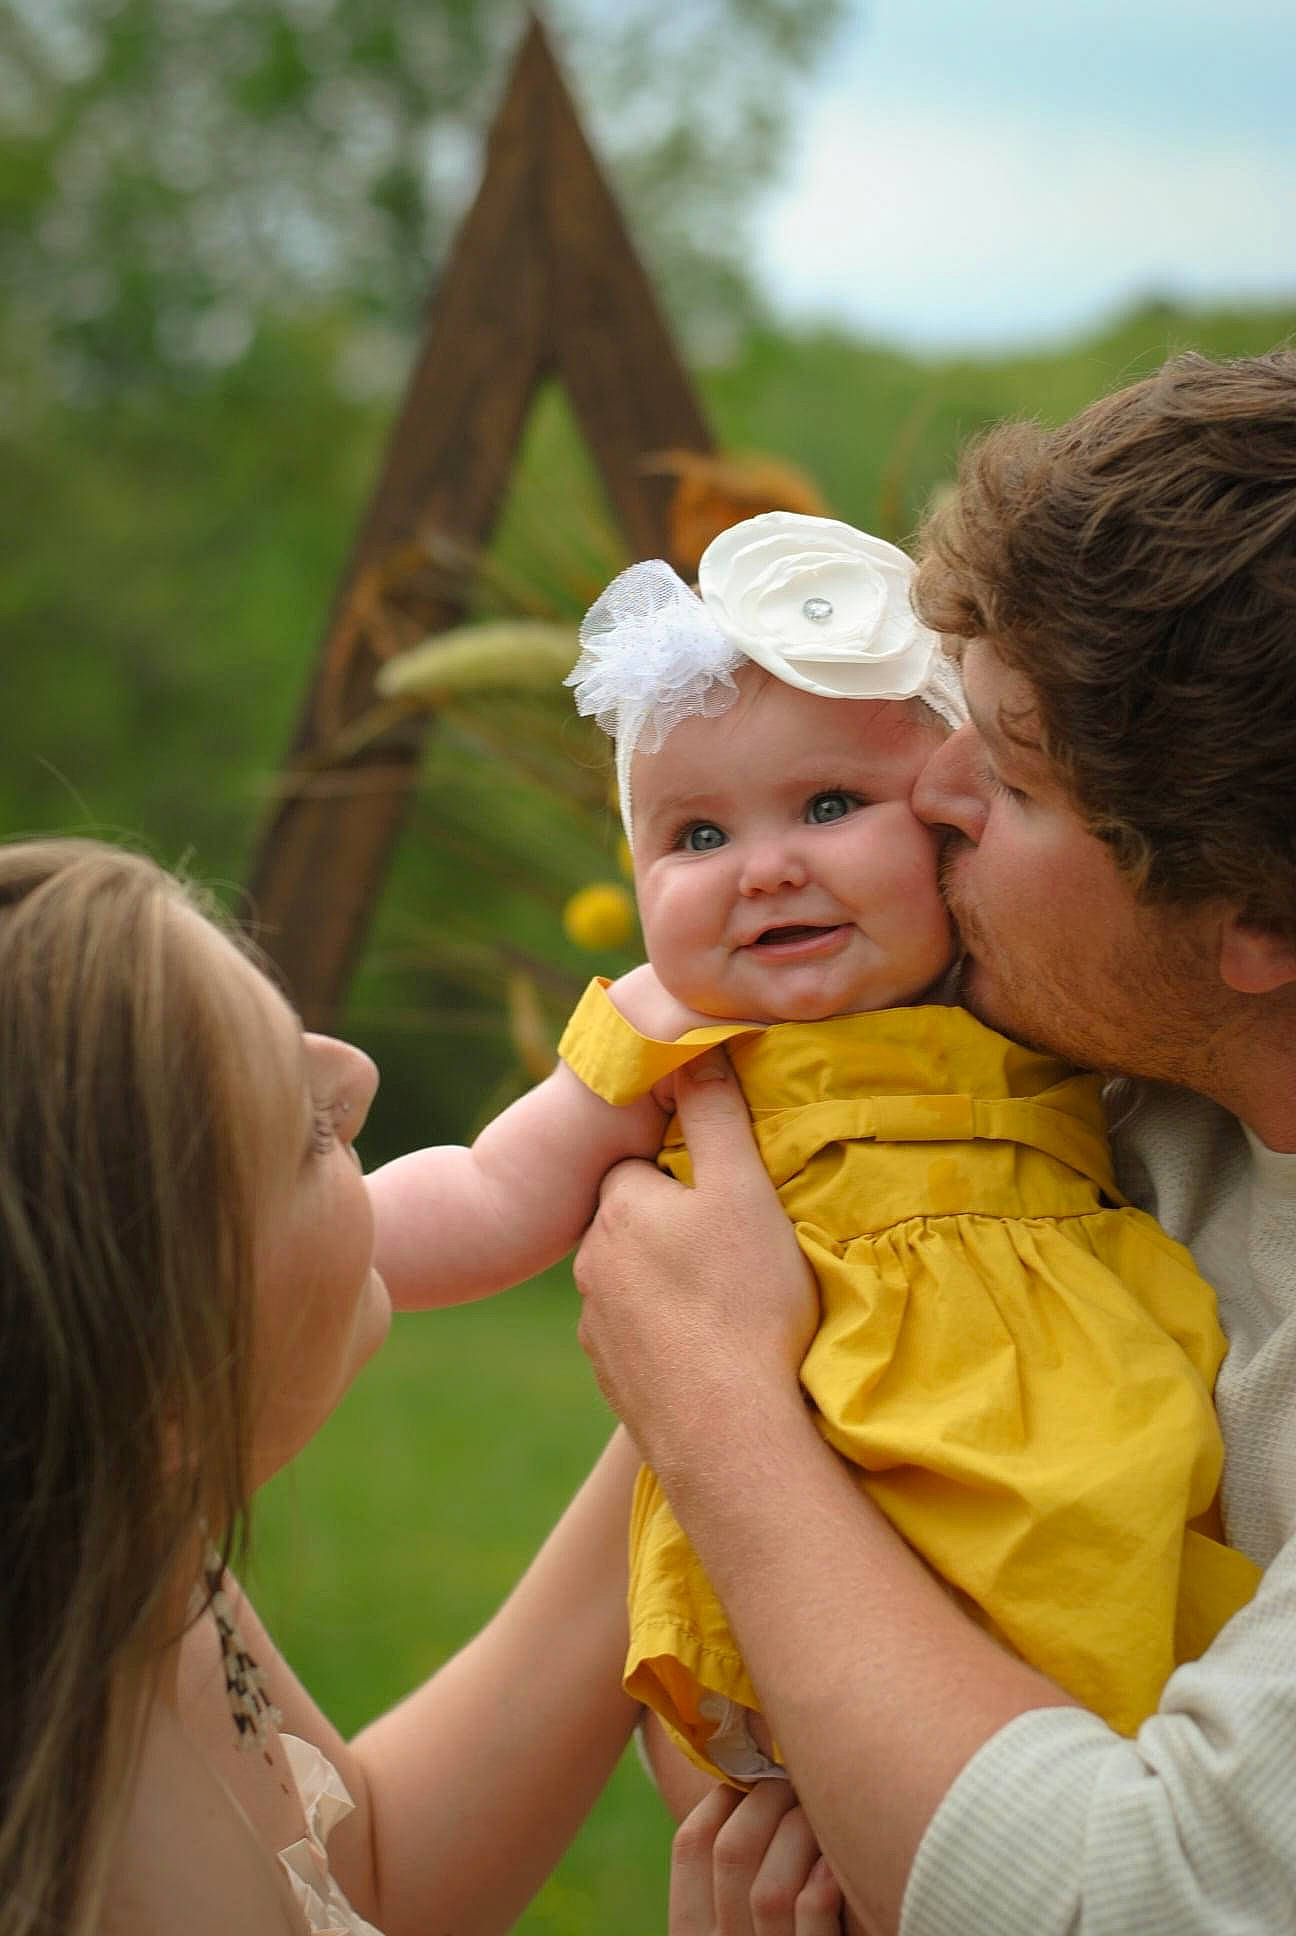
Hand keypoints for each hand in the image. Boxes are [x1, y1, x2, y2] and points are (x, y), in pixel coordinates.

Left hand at [573, 1050, 817, 1477]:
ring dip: (669, 1288)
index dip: (685, 1175)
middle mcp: (591, 1265)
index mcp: (619, 1208)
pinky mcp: (613, 1381)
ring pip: (634, 1285)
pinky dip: (668, 1341)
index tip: (724, 1197)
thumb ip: (716, 1115)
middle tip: (735, 1253)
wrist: (729, 1435)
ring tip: (729, 1308)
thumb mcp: (744, 1191)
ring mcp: (596, 1329)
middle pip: (635, 1225)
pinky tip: (711, 1355)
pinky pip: (639, 1341)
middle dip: (674, 1230)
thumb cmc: (744, 1304)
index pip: (640, 1166)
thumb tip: (691, 1047)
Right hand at [670, 1784, 843, 1934]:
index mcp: (691, 1933)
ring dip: (802, 1837)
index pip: (688, 1845)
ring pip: (770, 1890)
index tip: (754, 1772)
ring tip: (822, 1816)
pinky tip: (836, 1866)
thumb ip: (737, 1870)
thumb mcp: (737, 1920)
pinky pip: (809, 1920)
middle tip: (798, 1780)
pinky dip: (822, 1885)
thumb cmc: (779, 1933)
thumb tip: (750, 1777)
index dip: (722, 1794)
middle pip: (732, 1854)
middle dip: (770, 1801)